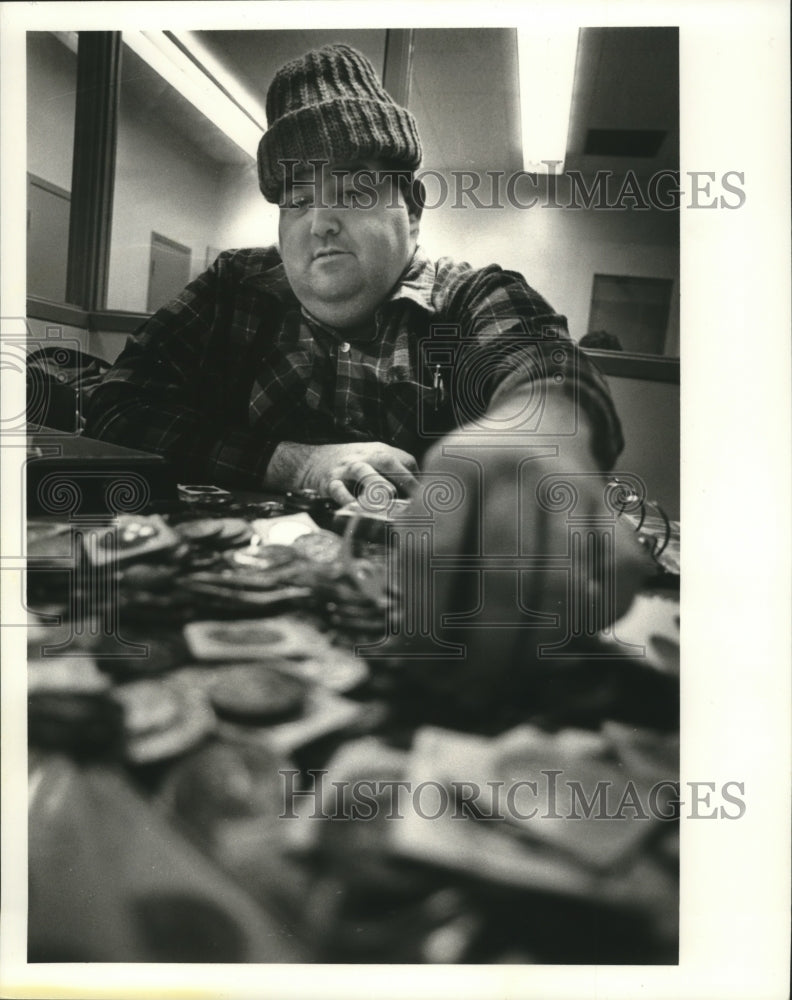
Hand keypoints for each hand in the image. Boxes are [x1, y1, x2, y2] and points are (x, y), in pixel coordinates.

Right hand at [266, 440, 417, 505]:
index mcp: (380, 451)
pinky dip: (347, 500)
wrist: (311, 461)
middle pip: (386, 460)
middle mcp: (365, 457)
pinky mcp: (329, 481)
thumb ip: (396, 473)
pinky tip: (356, 510)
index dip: (418, 479)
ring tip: (387, 498)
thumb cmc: (351, 466)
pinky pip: (338, 490)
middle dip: (403, 478)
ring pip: (363, 471)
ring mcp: (346, 468)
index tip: (429, 499)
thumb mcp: (374, 461)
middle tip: (416, 498)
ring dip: (376, 484)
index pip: (405, 461)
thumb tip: (421, 498)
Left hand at [390, 421, 651, 710]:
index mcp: (456, 466)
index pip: (433, 553)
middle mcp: (517, 471)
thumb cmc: (476, 478)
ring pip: (564, 588)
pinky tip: (565, 633)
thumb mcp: (435, 490)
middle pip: (504, 577)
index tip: (420, 657)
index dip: (423, 616)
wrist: (543, 422)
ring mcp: (575, 490)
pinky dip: (593, 622)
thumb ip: (424, 551)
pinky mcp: (616, 512)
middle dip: (487, 647)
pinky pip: (615, 585)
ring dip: (538, 644)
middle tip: (474, 684)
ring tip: (516, 668)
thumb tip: (416, 646)